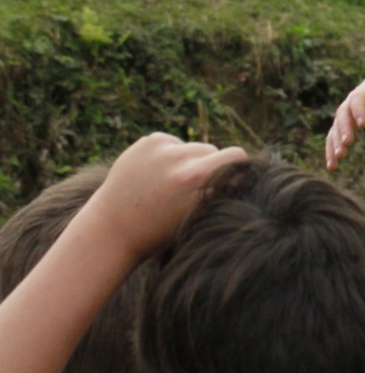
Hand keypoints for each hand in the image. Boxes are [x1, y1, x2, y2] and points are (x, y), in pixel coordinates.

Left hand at [86, 133, 246, 258]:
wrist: (113, 229)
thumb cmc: (160, 231)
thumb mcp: (197, 214)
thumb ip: (218, 189)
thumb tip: (243, 169)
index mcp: (198, 178)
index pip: (238, 156)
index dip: (238, 168)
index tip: (232, 181)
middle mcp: (181, 158)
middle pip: (214, 152)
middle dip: (209, 167)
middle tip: (192, 190)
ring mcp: (163, 147)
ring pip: (193, 148)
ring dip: (188, 161)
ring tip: (170, 186)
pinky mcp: (150, 141)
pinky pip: (173, 144)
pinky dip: (169, 157)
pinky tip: (155, 177)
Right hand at [326, 72, 364, 169]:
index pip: (359, 99)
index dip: (359, 110)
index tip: (362, 123)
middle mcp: (353, 101)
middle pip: (343, 114)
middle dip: (344, 129)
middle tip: (347, 144)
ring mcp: (347, 113)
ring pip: (336, 128)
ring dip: (335, 143)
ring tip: (337, 160)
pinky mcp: (345, 125)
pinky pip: (334, 138)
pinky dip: (331, 150)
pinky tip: (332, 167)